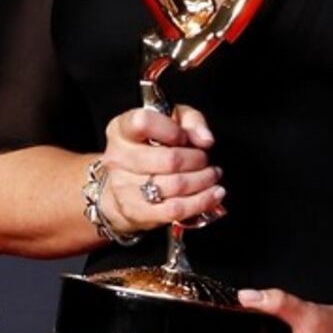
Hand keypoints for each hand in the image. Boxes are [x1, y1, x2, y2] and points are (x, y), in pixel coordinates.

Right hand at [98, 105, 224, 233]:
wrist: (125, 184)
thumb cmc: (151, 146)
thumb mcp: (172, 120)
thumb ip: (191, 121)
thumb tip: (205, 140)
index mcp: (122, 129)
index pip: (143, 123)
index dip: (171, 130)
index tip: (184, 137)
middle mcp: (118, 157)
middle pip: (169, 159)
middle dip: (197, 159)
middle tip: (206, 159)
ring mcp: (124, 187)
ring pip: (176, 186)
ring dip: (203, 181)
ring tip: (212, 175)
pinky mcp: (136, 212)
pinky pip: (175, 209)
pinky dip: (201, 202)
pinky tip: (213, 194)